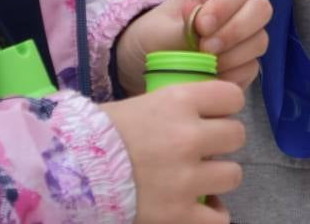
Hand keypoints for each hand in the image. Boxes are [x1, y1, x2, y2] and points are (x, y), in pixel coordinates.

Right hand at [102, 79, 245, 223]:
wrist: (72, 169)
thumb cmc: (104, 132)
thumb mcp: (146, 103)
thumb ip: (179, 108)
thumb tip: (207, 114)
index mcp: (179, 101)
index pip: (232, 97)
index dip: (225, 107)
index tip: (214, 116)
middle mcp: (187, 136)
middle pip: (237, 135)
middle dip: (222, 142)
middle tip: (203, 148)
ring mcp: (185, 178)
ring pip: (233, 175)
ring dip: (219, 177)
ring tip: (200, 178)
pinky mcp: (178, 213)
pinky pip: (220, 219)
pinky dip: (215, 214)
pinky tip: (204, 207)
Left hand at [115, 0, 272, 94]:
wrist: (148, 64)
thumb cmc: (154, 36)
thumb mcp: (161, 30)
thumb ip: (183, 27)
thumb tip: (201, 24)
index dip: (224, 7)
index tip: (201, 26)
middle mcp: (236, 9)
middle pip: (261, 10)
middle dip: (236, 31)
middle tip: (207, 48)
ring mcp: (243, 37)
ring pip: (259, 41)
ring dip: (234, 55)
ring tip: (205, 64)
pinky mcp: (243, 64)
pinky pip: (251, 68)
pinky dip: (233, 75)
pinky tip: (211, 77)